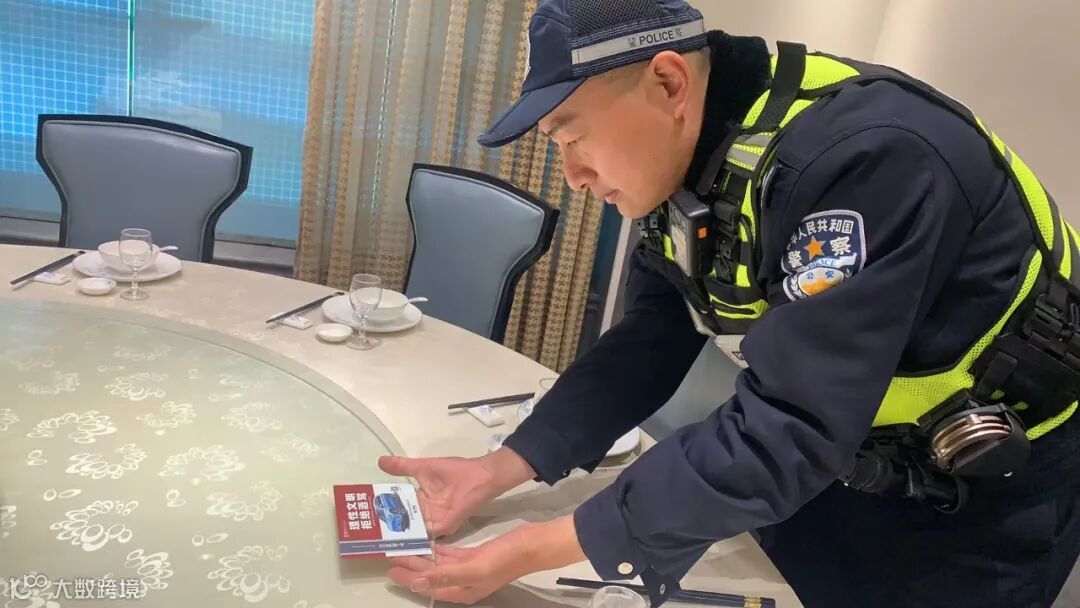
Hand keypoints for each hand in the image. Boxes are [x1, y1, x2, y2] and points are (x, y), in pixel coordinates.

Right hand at [378, 447, 535, 536]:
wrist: (480, 474)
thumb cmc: (455, 470)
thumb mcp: (423, 467)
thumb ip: (402, 467)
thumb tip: (380, 461)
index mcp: (420, 501)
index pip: (398, 509)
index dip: (384, 511)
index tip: (364, 514)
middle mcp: (426, 514)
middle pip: (403, 523)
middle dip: (387, 526)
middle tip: (365, 530)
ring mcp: (436, 521)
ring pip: (413, 530)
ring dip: (399, 533)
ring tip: (378, 537)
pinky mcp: (445, 525)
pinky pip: (428, 534)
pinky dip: (416, 536)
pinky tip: (400, 538)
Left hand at [388, 516, 585, 604]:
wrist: (530, 546)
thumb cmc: (503, 559)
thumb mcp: (473, 568)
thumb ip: (444, 574)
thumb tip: (416, 581)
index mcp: (462, 591)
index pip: (428, 588)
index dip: (410, 581)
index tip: (392, 571)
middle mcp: (463, 582)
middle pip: (431, 576)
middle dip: (412, 567)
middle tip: (393, 556)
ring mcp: (468, 569)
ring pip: (439, 564)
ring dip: (423, 557)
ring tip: (405, 548)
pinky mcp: (474, 555)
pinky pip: (450, 554)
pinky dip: (438, 550)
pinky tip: (427, 543)